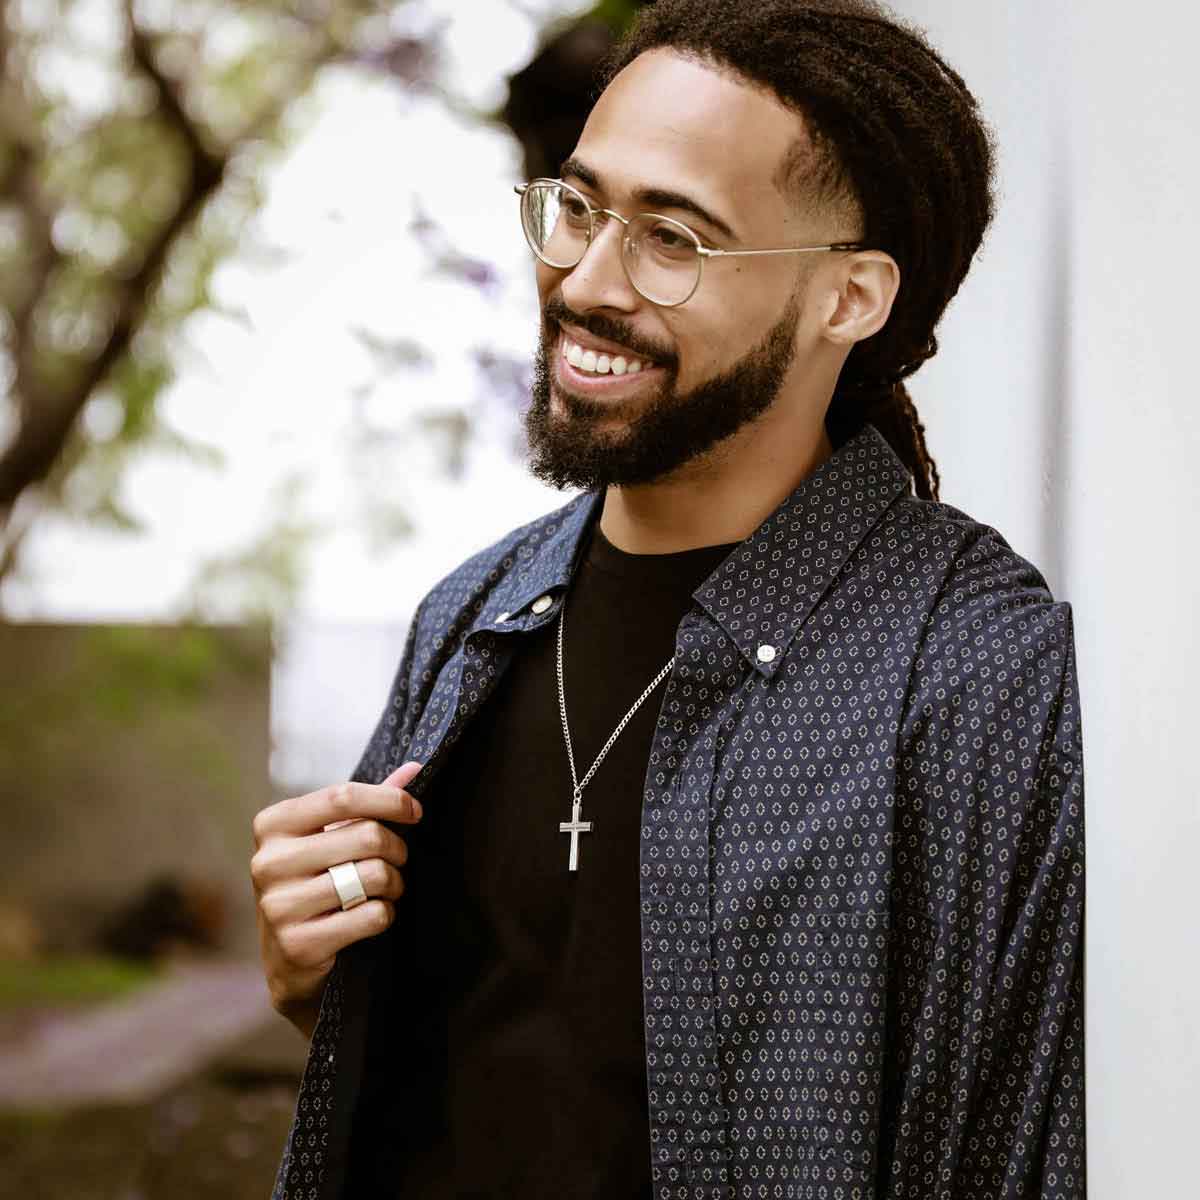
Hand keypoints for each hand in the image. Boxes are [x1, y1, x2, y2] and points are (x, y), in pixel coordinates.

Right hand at [250, 760, 423, 1038]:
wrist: (288, 961)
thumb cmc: (316, 884)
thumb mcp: (331, 838)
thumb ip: (368, 804)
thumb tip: (414, 768)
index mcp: (273, 825)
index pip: (342, 795)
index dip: (389, 799)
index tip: (415, 811)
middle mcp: (268, 862)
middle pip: (365, 835)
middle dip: (397, 848)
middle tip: (398, 860)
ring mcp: (279, 905)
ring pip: (372, 876)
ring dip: (394, 883)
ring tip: (388, 888)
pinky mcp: (297, 943)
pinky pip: (370, 916)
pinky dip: (385, 914)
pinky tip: (374, 915)